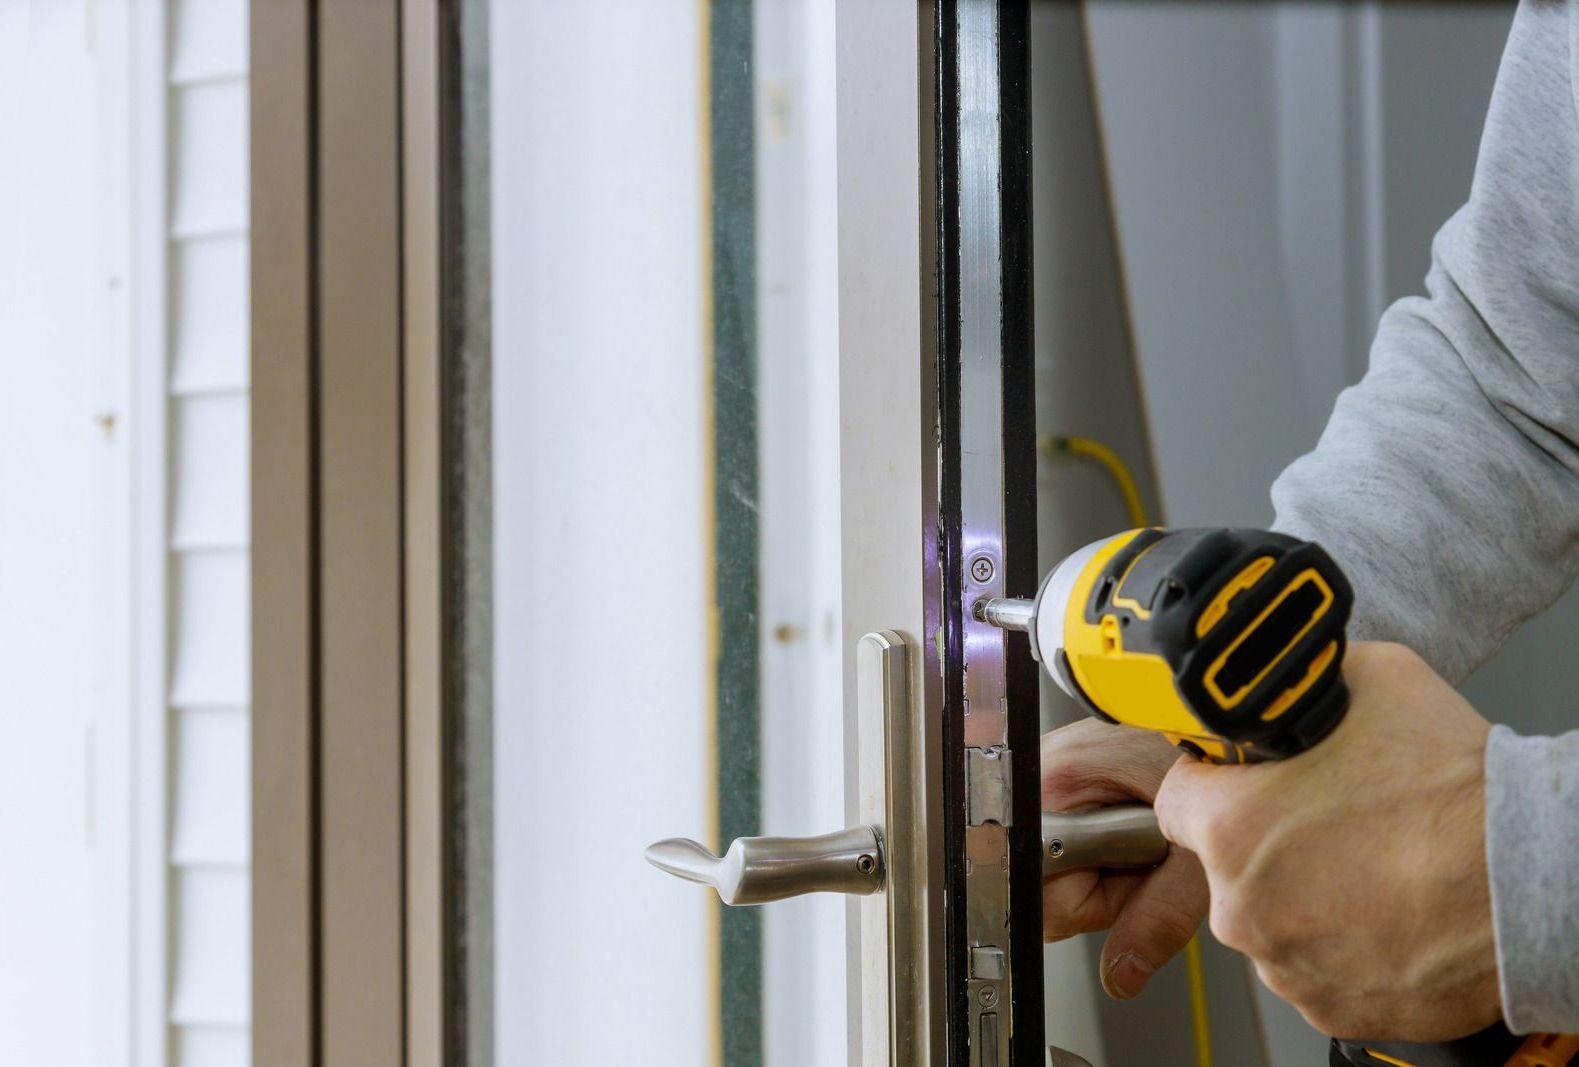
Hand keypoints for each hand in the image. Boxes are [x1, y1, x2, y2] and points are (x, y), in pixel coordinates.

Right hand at [1041, 719, 1206, 998]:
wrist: (1227, 711)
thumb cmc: (1217, 758)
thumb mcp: (1197, 854)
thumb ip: (1157, 917)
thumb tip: (1121, 974)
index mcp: (1057, 788)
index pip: (1037, 890)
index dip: (1093, 902)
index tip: (1133, 880)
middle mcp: (1038, 770)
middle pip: (1037, 875)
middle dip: (1095, 883)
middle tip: (1145, 851)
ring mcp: (1046, 763)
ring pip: (1047, 854)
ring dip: (1096, 860)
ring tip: (1142, 828)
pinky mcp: (1060, 765)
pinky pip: (1060, 827)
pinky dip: (1096, 836)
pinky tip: (1128, 814)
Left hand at [1154, 641, 1498, 1040]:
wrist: (1532, 878)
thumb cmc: (1457, 793)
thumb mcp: (1370, 682)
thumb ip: (1303, 683)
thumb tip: (1286, 677)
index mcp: (1230, 826)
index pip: (1174, 799)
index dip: (1211, 783)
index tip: (1238, 783)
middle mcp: (1243, 904)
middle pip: (1224, 864)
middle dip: (1262, 842)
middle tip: (1326, 822)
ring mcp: (1286, 963)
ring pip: (1269, 919)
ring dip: (1301, 897)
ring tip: (1367, 867)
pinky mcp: (1330, 1006)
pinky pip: (1313, 967)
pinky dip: (1340, 945)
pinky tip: (1385, 911)